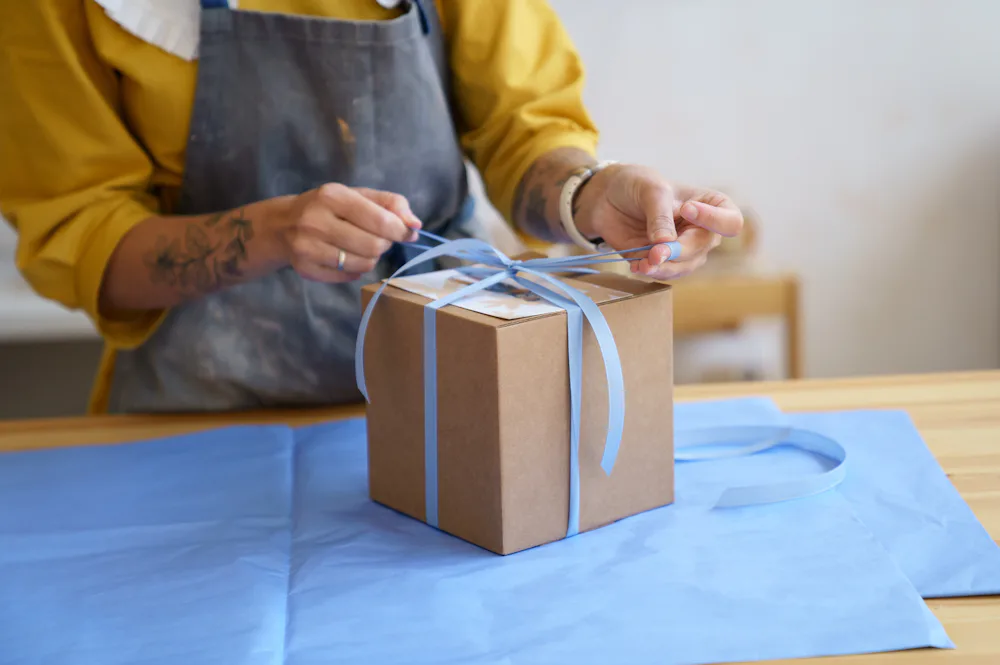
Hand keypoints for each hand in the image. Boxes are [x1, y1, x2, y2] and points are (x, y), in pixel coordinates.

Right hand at [277, 184, 420, 282]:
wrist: (284, 225)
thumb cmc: (329, 208)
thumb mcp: (358, 195)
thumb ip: (391, 204)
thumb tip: (415, 225)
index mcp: (332, 196)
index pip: (380, 220)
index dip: (400, 230)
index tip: (406, 232)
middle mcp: (315, 221)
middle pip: (373, 246)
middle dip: (384, 244)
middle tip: (379, 239)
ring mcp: (307, 247)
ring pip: (363, 264)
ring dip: (371, 258)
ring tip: (361, 247)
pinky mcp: (305, 269)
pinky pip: (348, 277)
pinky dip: (355, 270)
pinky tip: (346, 257)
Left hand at [574, 164, 742, 279]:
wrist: (608, 197)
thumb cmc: (637, 184)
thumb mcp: (651, 191)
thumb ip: (660, 217)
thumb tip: (667, 246)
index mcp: (712, 206)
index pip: (731, 222)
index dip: (714, 220)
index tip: (687, 210)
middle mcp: (703, 231)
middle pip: (702, 249)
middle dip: (678, 252)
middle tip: (654, 253)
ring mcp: (683, 249)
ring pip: (684, 267)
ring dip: (664, 268)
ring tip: (643, 264)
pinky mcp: (663, 261)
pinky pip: (664, 274)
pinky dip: (651, 272)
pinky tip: (637, 266)